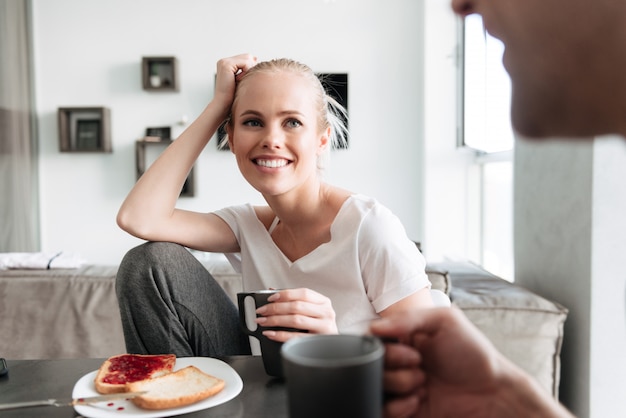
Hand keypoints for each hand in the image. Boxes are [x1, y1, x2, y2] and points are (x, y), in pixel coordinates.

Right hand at [213, 53, 257, 116]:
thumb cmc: (233, 95)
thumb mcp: (242, 78)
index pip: (245, 58)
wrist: (224, 103)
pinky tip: (239, 80)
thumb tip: (255, 57)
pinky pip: (245, 63)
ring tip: (240, 81)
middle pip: (247, 56)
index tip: (247, 77)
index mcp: (226, 64)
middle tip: (243, 80)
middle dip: (250, 68)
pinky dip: (246, 72)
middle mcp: (224, 61)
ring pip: (247, 59)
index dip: (251, 67)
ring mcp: (224, 62)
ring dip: (248, 71)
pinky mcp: (226, 64)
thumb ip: (247, 68)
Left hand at [255, 288, 338, 341]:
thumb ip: (295, 301)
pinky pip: (296, 337)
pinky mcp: (318, 341)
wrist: (332, 348)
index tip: (270, 298)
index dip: (285, 294)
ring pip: (295, 320)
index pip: (303, 293)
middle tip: (261, 311)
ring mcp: (324, 327)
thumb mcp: (312, 311)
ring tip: (263, 321)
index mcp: (323, 302)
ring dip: (275, 320)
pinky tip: (271, 333)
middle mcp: (326, 312)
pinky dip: (280, 335)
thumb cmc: (319, 327)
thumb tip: (272, 292)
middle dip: (275, 308)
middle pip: (297, 306)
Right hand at [371, 307, 518, 417]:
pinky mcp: (403, 410)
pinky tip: (418, 401)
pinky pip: (382, 410)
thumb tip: (374, 326)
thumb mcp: (445, 321)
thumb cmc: (473, 354)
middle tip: (420, 366)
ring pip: (374, 386)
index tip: (409, 348)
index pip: (372, 338)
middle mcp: (399, 361)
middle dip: (394, 366)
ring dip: (397, 385)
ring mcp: (400, 386)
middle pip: (369, 362)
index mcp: (404, 337)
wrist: (492, 393)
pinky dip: (397, 407)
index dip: (384, 345)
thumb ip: (408, 318)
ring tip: (422, 384)